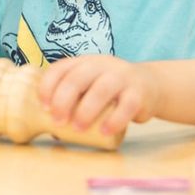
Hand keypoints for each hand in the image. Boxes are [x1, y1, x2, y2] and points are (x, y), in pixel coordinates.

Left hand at [38, 55, 160, 136]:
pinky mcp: (139, 93)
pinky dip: (115, 120)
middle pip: (77, 78)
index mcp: (84, 62)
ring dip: (86, 111)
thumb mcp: (89, 87)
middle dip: (63, 100)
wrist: (150, 85)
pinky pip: (127, 105)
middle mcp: (101, 65)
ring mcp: (121, 77)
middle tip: (58, 121)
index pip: (60, 68)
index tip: (44, 106)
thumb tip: (51, 130)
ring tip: (78, 129)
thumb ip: (73, 103)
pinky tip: (105, 131)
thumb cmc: (109, 90)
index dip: (48, 86)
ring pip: (101, 90)